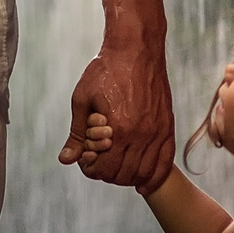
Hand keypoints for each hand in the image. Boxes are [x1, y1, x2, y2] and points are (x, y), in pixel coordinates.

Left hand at [58, 37, 173, 189]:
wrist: (136, 50)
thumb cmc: (105, 71)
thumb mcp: (82, 99)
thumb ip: (76, 133)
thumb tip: (66, 159)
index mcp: (118, 129)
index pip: (105, 169)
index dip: (92, 170)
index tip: (87, 162)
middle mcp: (141, 135)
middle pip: (124, 174)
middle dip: (108, 175)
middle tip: (100, 165)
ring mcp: (158, 132)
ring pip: (145, 172)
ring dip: (129, 178)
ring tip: (117, 170)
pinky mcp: (168, 127)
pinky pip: (165, 162)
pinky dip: (155, 176)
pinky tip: (144, 182)